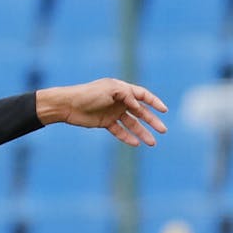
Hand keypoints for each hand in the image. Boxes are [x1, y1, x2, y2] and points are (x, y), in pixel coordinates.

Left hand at [36, 78, 168, 145]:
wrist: (67, 105)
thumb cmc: (88, 94)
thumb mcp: (109, 90)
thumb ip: (127, 95)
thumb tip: (139, 105)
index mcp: (121, 89)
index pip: (142, 95)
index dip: (154, 102)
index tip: (164, 110)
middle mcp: (119, 101)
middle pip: (140, 112)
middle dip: (152, 121)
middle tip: (163, 130)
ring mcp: (112, 112)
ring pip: (132, 123)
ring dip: (142, 132)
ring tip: (152, 143)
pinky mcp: (105, 122)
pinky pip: (120, 131)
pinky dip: (127, 137)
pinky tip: (136, 144)